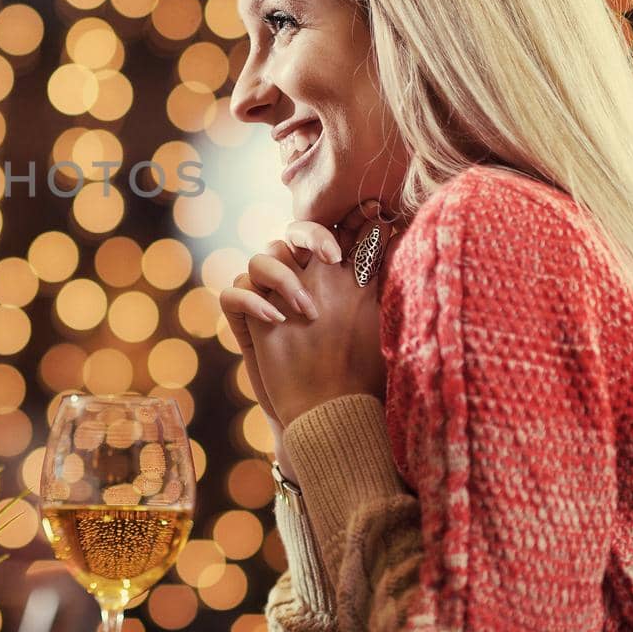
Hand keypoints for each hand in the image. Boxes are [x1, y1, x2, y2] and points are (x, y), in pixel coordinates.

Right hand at [219, 202, 392, 431]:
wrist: (327, 414)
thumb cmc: (358, 371)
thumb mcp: (374, 317)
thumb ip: (378, 276)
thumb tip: (399, 231)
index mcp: (329, 276)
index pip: (331, 232)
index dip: (343, 221)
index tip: (368, 218)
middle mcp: (297, 281)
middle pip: (291, 233)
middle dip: (310, 233)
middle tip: (331, 257)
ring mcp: (268, 299)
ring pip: (260, 257)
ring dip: (284, 277)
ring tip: (308, 312)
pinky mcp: (245, 322)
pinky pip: (233, 292)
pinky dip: (251, 300)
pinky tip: (275, 320)